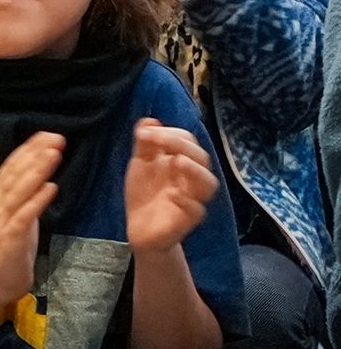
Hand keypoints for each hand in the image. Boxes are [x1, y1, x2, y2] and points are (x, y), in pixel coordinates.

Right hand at [0, 132, 60, 307]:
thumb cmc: (9, 247)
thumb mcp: (17, 214)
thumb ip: (25, 194)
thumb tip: (42, 172)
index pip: (12, 165)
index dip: (29, 148)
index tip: (48, 134)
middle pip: (16, 172)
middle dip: (36, 153)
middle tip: (56, 137)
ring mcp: (3, 218)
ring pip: (20, 189)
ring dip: (37, 170)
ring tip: (54, 154)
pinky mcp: (11, 236)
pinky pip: (26, 214)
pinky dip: (38, 199)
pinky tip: (52, 187)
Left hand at [125, 119, 219, 253]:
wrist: (140, 228)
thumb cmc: (145, 192)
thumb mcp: (140, 165)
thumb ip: (145, 144)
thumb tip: (149, 120)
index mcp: (182, 161)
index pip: (188, 141)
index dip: (171, 133)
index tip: (145, 132)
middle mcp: (192, 178)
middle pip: (201, 157)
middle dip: (180, 144)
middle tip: (157, 139)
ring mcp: (193, 198)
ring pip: (208, 183)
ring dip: (195, 170)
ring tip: (177, 161)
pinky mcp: (189, 218)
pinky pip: (196, 209)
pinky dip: (186, 200)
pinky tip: (173, 195)